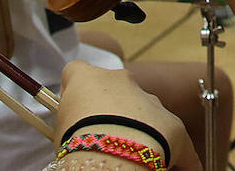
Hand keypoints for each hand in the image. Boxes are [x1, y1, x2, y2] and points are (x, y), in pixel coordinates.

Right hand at [57, 61, 200, 169]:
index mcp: (88, 80)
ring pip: (145, 114)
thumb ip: (72, 119)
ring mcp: (150, 100)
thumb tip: (79, 133)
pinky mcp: (173, 123)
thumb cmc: (75, 144)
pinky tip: (173, 170)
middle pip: (117, 94)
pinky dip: (173, 155)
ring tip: (131, 159)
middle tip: (106, 141)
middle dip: (114, 114)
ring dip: (140, 131)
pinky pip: (174, 139)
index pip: (77, 72)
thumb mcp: (60, 129)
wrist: (109, 154)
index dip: (78, 91)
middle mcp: (122, 81)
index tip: (77, 109)